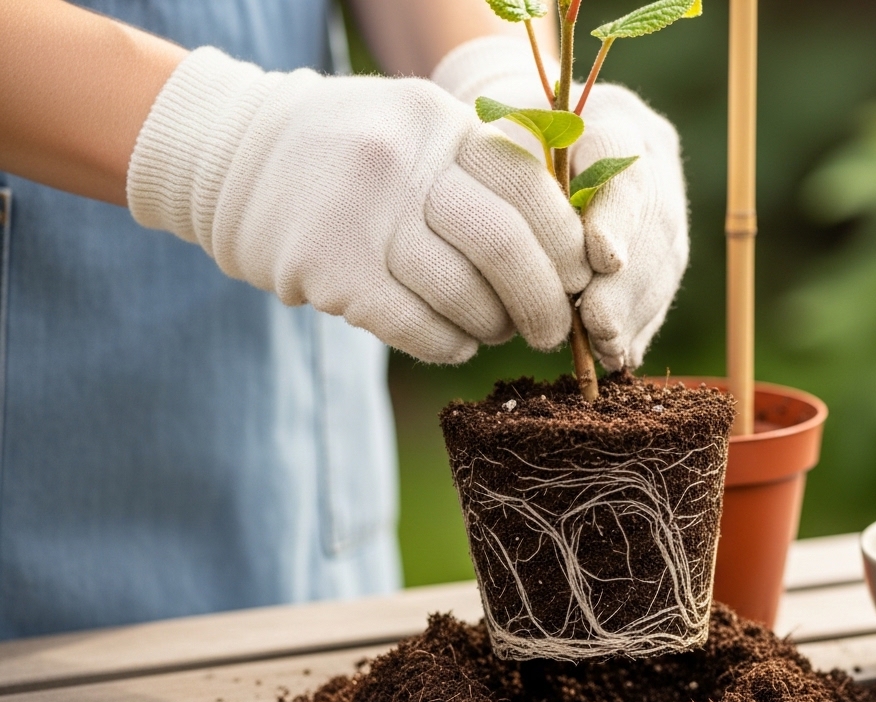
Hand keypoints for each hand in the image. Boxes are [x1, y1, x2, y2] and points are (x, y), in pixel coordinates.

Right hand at [126, 47, 587, 363]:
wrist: (233, 156)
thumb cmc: (357, 156)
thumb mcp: (422, 132)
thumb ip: (488, 172)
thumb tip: (575, 252)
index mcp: (439, 122)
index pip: (531, 186)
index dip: (568, 242)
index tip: (581, 278)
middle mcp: (403, 162)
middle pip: (505, 245)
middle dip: (544, 301)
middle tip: (554, 328)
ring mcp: (362, 215)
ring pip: (463, 295)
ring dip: (495, 326)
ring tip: (497, 330)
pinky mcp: (329, 270)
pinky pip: (418, 327)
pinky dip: (450, 344)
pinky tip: (455, 340)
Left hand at [434, 36, 688, 370]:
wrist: (520, 133)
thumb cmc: (498, 145)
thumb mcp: (500, 148)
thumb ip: (525, 187)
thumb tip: (542, 253)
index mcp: (611, 118)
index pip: (627, 165)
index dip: (620, 217)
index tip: (604, 262)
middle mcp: (650, 151)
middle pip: (656, 220)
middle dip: (630, 283)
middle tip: (600, 326)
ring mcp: (666, 191)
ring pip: (668, 256)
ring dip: (638, 311)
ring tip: (608, 349)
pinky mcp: (666, 232)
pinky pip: (664, 282)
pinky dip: (641, 323)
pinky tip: (620, 356)